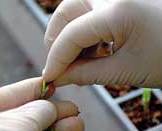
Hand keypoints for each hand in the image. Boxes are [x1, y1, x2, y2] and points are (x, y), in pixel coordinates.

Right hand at [43, 0, 161, 87]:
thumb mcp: (126, 71)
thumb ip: (86, 74)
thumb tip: (59, 77)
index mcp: (118, 9)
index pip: (70, 35)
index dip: (55, 60)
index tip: (48, 77)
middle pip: (65, 13)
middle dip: (57, 43)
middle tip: (61, 67)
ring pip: (74, 10)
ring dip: (69, 38)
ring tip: (79, 62)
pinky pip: (88, 11)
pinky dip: (83, 32)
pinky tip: (92, 50)